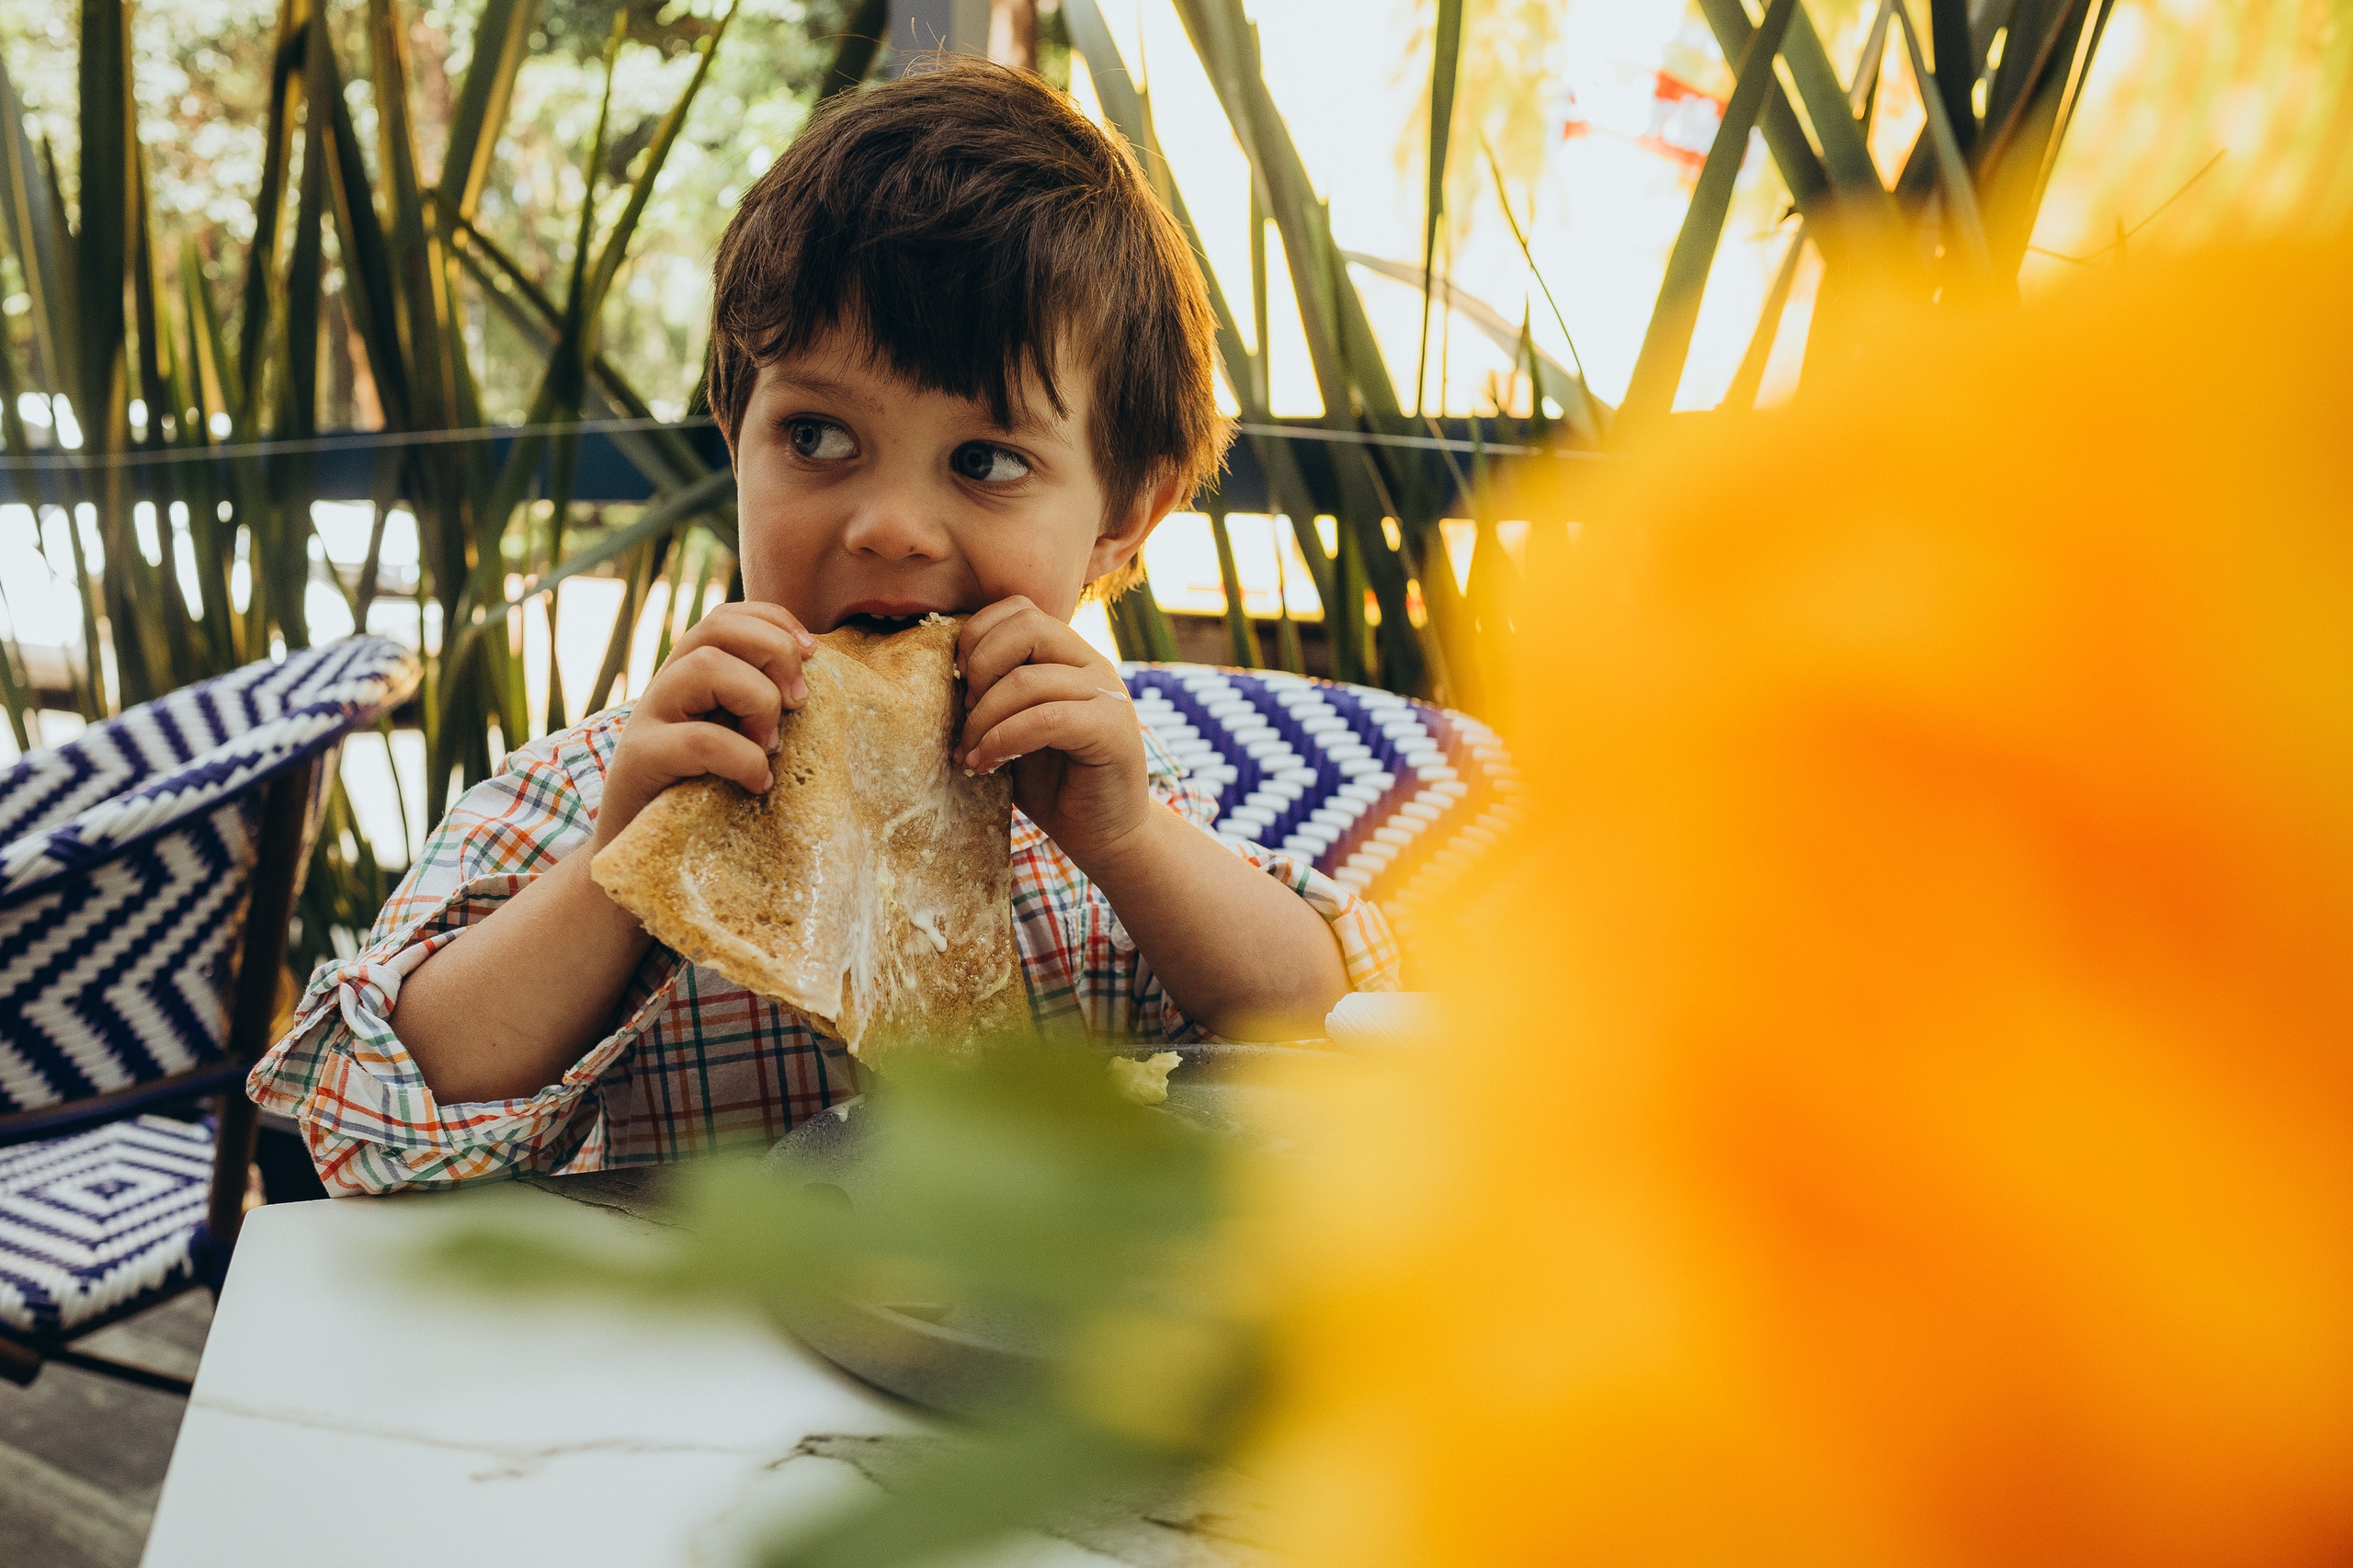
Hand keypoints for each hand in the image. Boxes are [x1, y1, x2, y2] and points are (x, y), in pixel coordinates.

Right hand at [596, 602, 816, 851]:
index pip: (727, 617)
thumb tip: (813, 687)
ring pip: (706, 666)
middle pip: (716, 627)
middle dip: (773, 652)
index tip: (812, 654)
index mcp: (689, 675)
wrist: (637, 856)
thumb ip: (758, 710)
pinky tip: (758, 783)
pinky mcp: (640, 759)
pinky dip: (743, 758)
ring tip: (770, 746)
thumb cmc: (701, 798)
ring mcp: (647, 719)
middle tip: (798, 702)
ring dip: (757, 700)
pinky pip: (701, 739)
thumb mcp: (735, 742)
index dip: (774, 621)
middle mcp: (664, 686)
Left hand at [956, 596, 1150, 871]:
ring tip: (970, 753)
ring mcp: (1107, 693)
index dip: (978, 636)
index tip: (958, 682)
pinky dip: (1005, 740)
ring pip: (1027, 679)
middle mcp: (1093, 664)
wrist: (1105, 835)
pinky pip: (1046, 718)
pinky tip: (988, 764)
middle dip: (980, 667)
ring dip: (984, 719)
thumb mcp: (1014, 728)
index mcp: (1069, 655)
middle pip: (1026, 626)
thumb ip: (995, 695)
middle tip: (964, 713)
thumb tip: (944, 675)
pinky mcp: (1112, 728)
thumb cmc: (1054, 784)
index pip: (1019, 608)